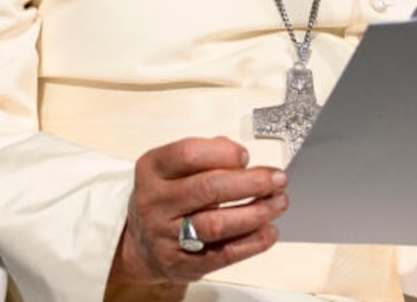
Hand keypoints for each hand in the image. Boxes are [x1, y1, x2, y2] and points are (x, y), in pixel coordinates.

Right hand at [107, 137, 287, 294]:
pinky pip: (222, 254)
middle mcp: (155, 202)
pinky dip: (251, 242)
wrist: (139, 244)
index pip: (189, 154)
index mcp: (152, 170)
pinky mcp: (180, 263)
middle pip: (208, 189)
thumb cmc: (166, 198)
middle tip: (277, 179)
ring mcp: (165, 235)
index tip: (246, 156)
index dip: (225, 153)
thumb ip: (207, 155)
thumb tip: (242, 158)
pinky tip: (268, 231)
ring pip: (216, 224)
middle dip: (251, 182)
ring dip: (256, 213)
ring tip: (278, 203)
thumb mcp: (173, 168)